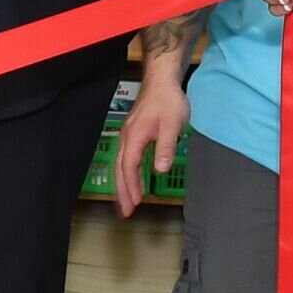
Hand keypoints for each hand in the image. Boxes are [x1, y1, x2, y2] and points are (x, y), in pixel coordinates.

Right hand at [112, 82, 186, 217]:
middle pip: (120, 169)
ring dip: (124, 183)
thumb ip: (165, 148)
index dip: (130, 186)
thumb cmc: (167, 100)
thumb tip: (159, 169)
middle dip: (122, 191)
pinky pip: (128, 157)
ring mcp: (129, 135)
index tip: (134, 203)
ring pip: (122, 164)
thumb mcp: (171, 126)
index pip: (129, 167)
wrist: (163, 81)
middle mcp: (127, 137)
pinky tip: (134, 178)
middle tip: (125, 211)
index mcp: (134, 137)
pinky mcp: (135, 133)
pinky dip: (129, 172)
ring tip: (127, 200)